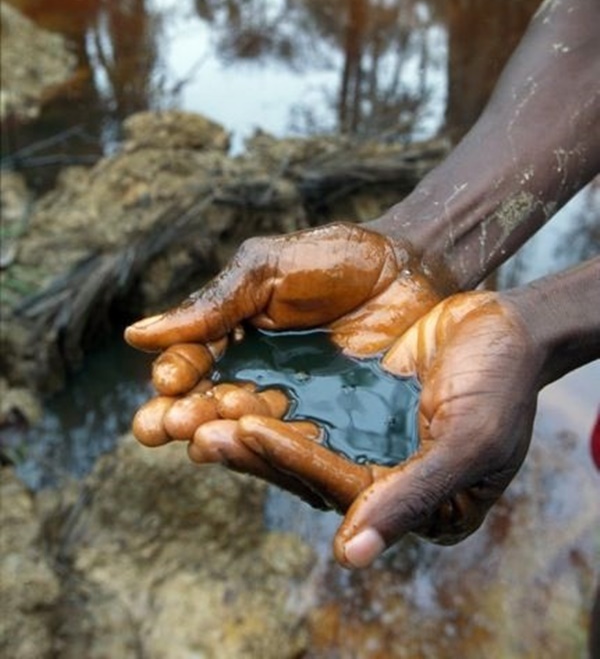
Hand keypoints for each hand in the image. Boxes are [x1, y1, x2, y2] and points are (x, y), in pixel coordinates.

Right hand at [125, 221, 443, 507]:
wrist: (410, 268)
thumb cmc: (335, 260)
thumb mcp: (267, 269)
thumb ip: (213, 304)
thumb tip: (138, 335)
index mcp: (234, 341)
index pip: (192, 365)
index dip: (176, 377)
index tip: (165, 386)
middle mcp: (258, 379)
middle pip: (212, 407)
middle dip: (187, 417)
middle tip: (170, 427)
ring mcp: (296, 406)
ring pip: (251, 430)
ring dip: (223, 437)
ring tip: (203, 442)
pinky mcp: (335, 427)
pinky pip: (302, 442)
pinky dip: (277, 449)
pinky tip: (259, 448)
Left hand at [222, 291, 541, 566]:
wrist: (509, 325)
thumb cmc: (501, 385)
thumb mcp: (468, 442)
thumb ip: (412, 496)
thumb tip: (351, 557)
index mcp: (411, 504)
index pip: (339, 488)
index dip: (290, 459)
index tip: (243, 431)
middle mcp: (379, 478)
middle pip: (304, 470)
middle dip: (249, 448)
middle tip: (194, 428)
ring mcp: (364, 440)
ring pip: (295, 439)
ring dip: (245, 424)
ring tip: (195, 410)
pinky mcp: (353, 406)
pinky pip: (303, 406)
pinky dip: (267, 398)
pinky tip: (227, 385)